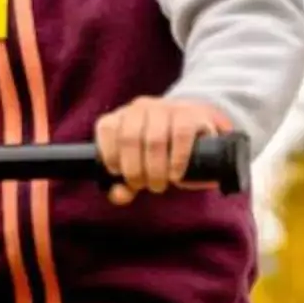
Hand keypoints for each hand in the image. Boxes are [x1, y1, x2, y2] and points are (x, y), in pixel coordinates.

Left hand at [95, 96, 231, 205]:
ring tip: (160, 184)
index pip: (107, 128)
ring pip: (154, 139)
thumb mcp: (139, 166)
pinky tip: (176, 175)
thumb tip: (120, 194)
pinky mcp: (189, 115)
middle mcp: (141, 107)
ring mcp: (166, 108)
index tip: (119, 175)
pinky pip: (181, 135)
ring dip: (155, 170)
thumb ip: (124, 184)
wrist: (197, 130)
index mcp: (122, 116)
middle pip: (129, 138)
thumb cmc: (160, 153)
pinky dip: (177, 160)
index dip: (110, 155)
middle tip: (144, 186)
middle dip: (134, 170)